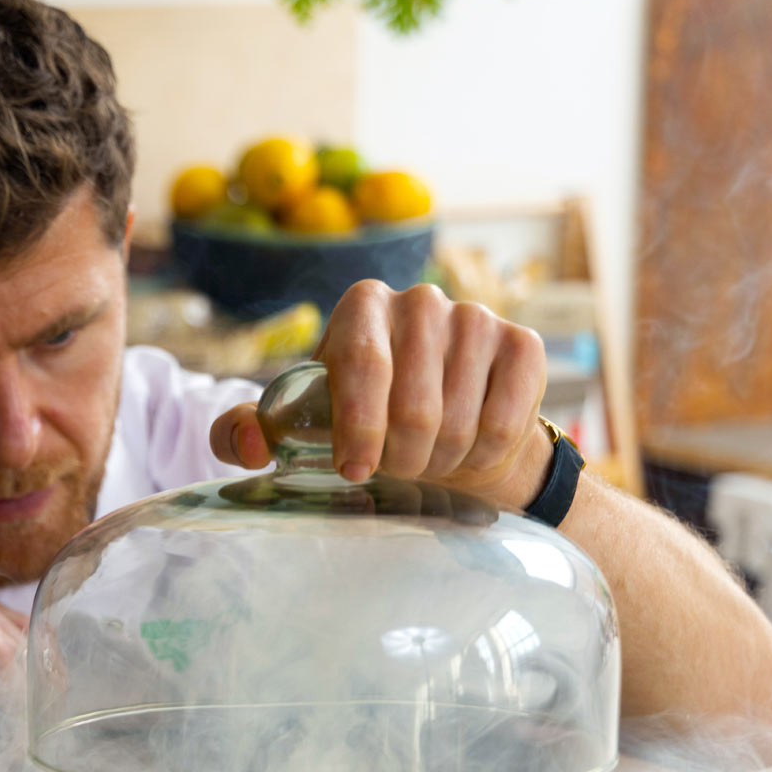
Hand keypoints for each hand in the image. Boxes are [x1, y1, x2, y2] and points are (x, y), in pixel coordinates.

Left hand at [211, 282, 552, 508]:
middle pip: (414, 404)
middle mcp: (421, 301)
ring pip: (460, 421)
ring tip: (428, 461)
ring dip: (440, 461)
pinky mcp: (523, 346)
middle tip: (395, 470)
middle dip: (401, 457)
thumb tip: (248, 445)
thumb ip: (247, 434)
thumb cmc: (365, 424)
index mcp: (361, 307)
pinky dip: (483, 456)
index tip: (355, 471)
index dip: (359, 426)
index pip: (362, 363)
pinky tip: (470, 452)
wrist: (449, 434)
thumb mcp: (299, 429)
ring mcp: (477, 318)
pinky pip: (504, 422)